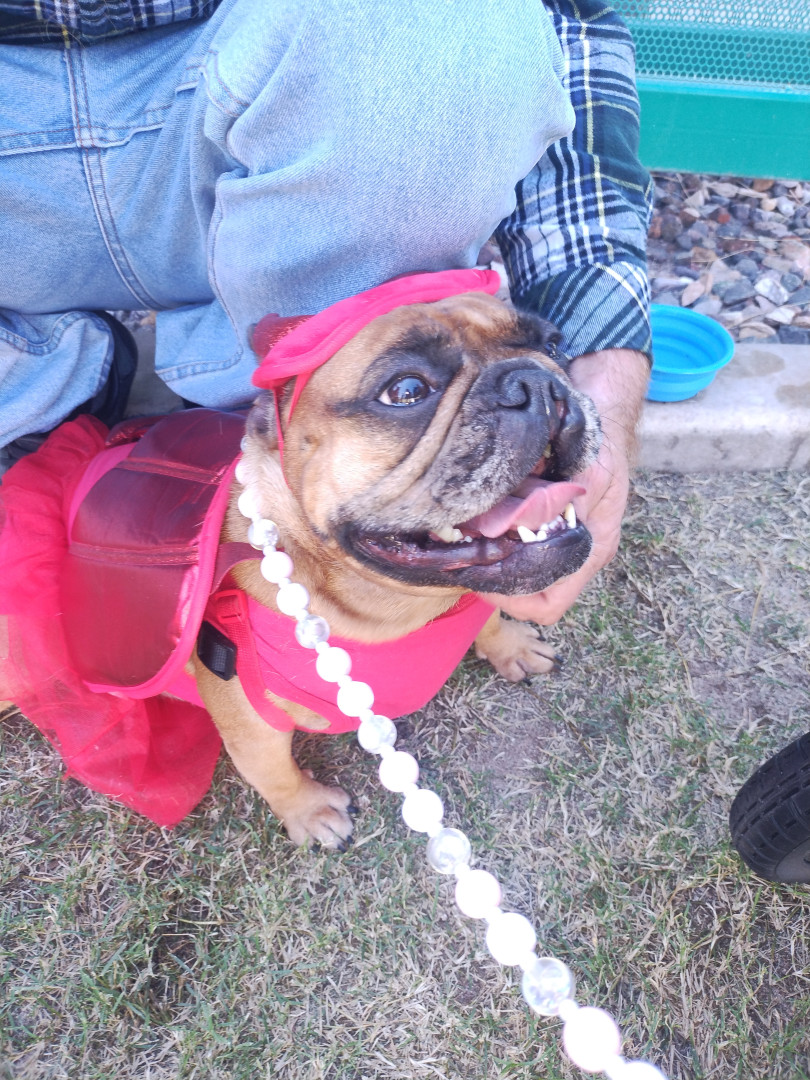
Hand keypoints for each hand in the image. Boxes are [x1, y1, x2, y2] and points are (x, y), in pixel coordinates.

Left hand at [480, 348, 649, 624]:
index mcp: (590, 550)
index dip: (512, 601)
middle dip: (492, 578)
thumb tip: (530, 530)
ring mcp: (556, 538)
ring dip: (487, 556)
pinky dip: (489, 534)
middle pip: (524, 593)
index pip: (547, 606)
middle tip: (463, 553)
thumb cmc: (600, 440)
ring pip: (513, 569)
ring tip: (463, 534)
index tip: (483, 575)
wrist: (601, 410)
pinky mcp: (541, 520)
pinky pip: (510, 541)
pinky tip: (472, 514)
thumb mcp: (590, 469)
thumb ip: (562, 502)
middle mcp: (572, 552)